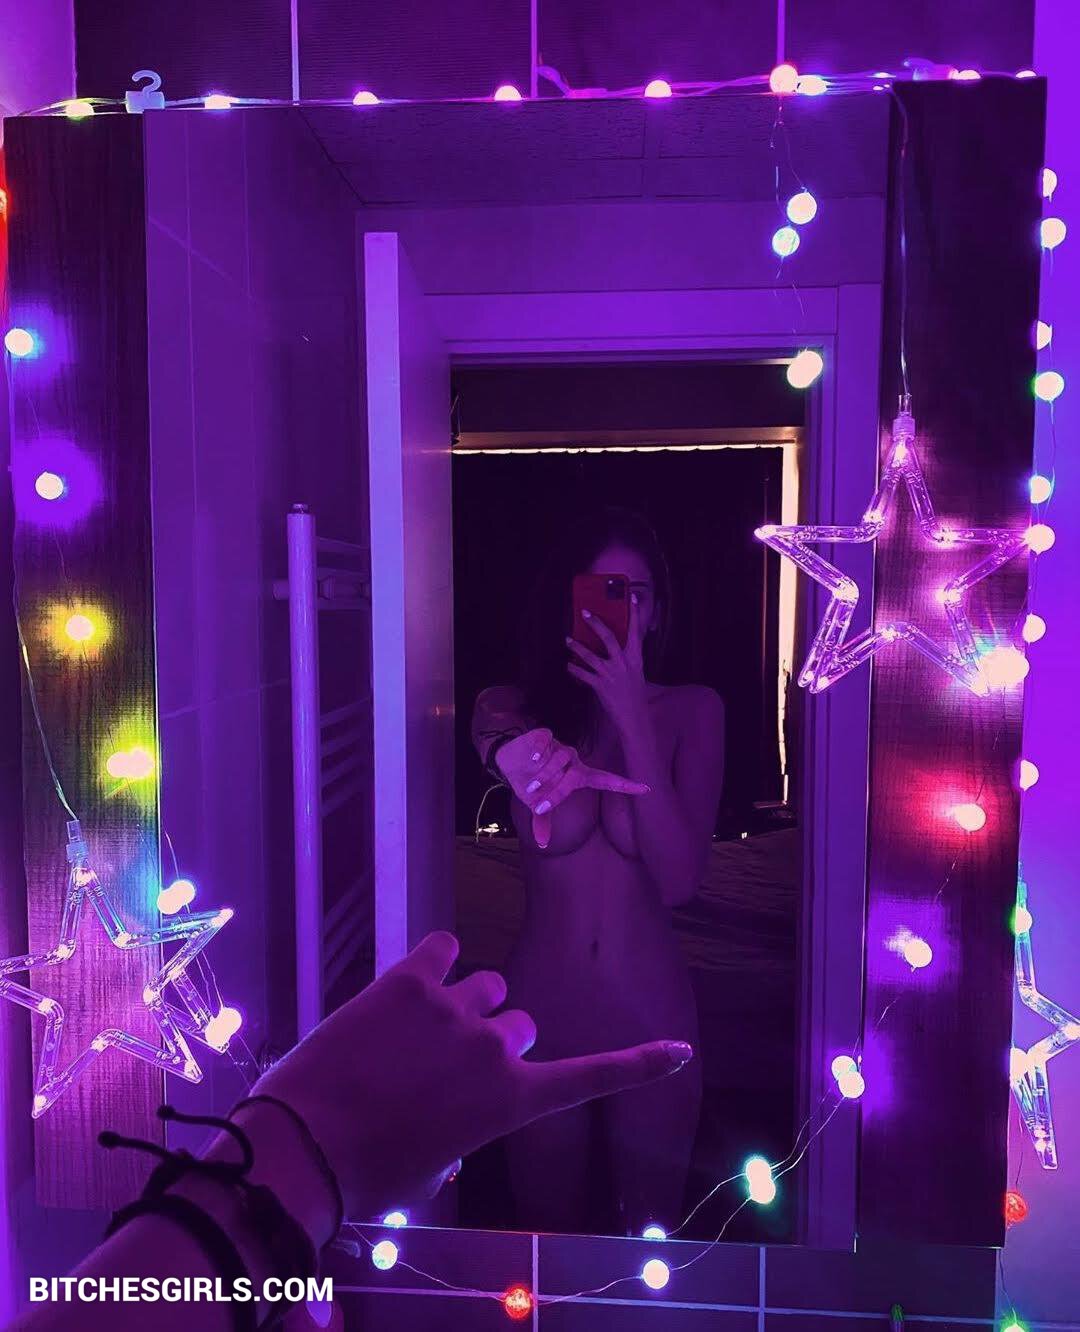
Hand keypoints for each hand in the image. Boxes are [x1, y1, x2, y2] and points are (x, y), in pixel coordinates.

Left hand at [253, 933, 691, 1226]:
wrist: (303, 1147)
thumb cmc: (371, 1176)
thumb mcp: (437, 1167)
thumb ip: (467, 1126)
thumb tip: (459, 1106)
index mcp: (510, 1103)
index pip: (591, 1079)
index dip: (640, 1066)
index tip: (678, 1050)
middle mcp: (495, 1049)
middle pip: (523, 1024)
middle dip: (497, 1039)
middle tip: (451, 1061)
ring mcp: (454, 1009)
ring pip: (487, 984)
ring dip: (466, 1002)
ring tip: (422, 1027)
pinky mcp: (410, 980)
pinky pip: (444, 946)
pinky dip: (437, 960)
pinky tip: (419, 976)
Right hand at [495, 726, 647, 848]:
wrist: (509, 761)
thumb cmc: (532, 783)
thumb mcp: (538, 803)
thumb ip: (543, 821)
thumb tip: (543, 844)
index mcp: (578, 776)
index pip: (606, 780)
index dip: (625, 785)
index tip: (646, 789)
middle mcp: (573, 760)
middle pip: (575, 776)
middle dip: (557, 793)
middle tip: (539, 807)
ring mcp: (559, 747)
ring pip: (560, 759)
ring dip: (545, 775)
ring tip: (531, 787)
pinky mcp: (545, 736)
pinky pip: (546, 742)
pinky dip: (540, 751)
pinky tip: (532, 760)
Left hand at [567, 595, 649, 736]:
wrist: (634, 718)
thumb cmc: (634, 695)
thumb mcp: (636, 673)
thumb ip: (627, 658)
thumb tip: (615, 647)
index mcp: (635, 658)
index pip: (635, 631)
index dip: (634, 613)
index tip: (630, 596)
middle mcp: (624, 663)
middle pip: (608, 637)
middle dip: (595, 624)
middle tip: (585, 613)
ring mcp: (611, 674)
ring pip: (590, 655)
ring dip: (577, 647)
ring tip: (567, 640)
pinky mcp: (601, 686)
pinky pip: (583, 674)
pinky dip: (574, 669)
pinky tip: (568, 665)